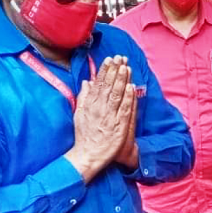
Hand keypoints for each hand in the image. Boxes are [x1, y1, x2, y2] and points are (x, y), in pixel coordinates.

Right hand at [65, 57, 135, 181]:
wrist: (88, 154)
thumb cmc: (84, 135)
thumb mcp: (79, 114)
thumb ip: (84, 97)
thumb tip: (87, 81)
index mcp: (90, 105)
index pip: (98, 84)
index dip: (105, 70)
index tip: (109, 59)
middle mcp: (100, 108)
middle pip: (109, 86)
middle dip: (115, 70)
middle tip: (120, 57)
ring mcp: (110, 117)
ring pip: (117, 94)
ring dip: (122, 80)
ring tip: (126, 67)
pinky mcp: (119, 126)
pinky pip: (125, 109)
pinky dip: (128, 97)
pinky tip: (132, 87)